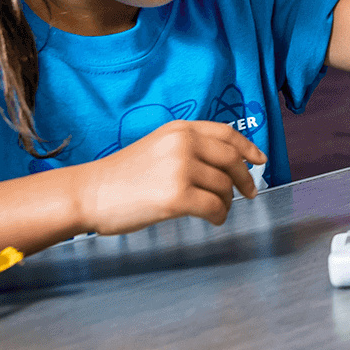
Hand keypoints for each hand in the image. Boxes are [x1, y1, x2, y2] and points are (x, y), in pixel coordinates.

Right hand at [74, 120, 265, 233]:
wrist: (89, 193)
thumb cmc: (122, 176)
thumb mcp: (158, 146)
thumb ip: (189, 148)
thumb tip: (226, 164)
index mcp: (180, 129)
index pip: (226, 133)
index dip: (248, 147)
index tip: (260, 159)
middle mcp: (183, 143)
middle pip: (232, 160)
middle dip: (245, 178)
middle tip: (249, 192)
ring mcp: (180, 169)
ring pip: (224, 186)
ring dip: (226, 201)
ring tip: (216, 209)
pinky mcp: (176, 196)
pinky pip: (214, 207)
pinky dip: (219, 216)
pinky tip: (213, 220)